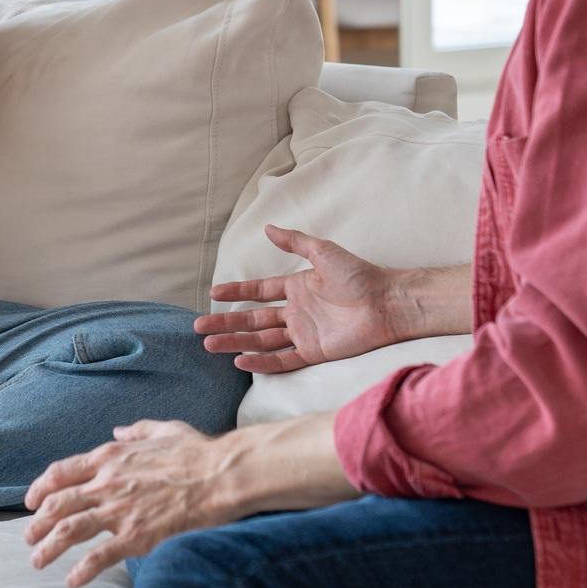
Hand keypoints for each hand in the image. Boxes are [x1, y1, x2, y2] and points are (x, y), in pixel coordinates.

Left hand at [23, 421, 234, 587]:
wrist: (221, 475)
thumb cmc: (198, 452)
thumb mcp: (163, 430)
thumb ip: (137, 431)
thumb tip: (119, 431)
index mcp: (110, 458)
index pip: (61, 472)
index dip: (40, 488)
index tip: (31, 502)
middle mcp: (106, 483)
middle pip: (57, 504)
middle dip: (37, 522)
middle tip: (28, 537)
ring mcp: (119, 511)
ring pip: (69, 530)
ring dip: (48, 547)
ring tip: (37, 561)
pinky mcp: (135, 536)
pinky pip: (99, 556)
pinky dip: (82, 570)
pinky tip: (72, 582)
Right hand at [197, 225, 425, 372]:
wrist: (387, 302)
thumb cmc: (360, 275)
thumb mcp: (323, 252)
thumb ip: (294, 242)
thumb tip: (267, 227)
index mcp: (297, 288)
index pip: (258, 292)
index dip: (236, 292)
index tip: (213, 293)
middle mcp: (297, 312)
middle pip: (253, 319)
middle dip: (226, 322)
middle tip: (199, 326)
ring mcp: (304, 333)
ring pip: (262, 340)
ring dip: (236, 342)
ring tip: (210, 344)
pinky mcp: (315, 352)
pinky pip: (283, 359)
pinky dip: (262, 361)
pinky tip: (240, 360)